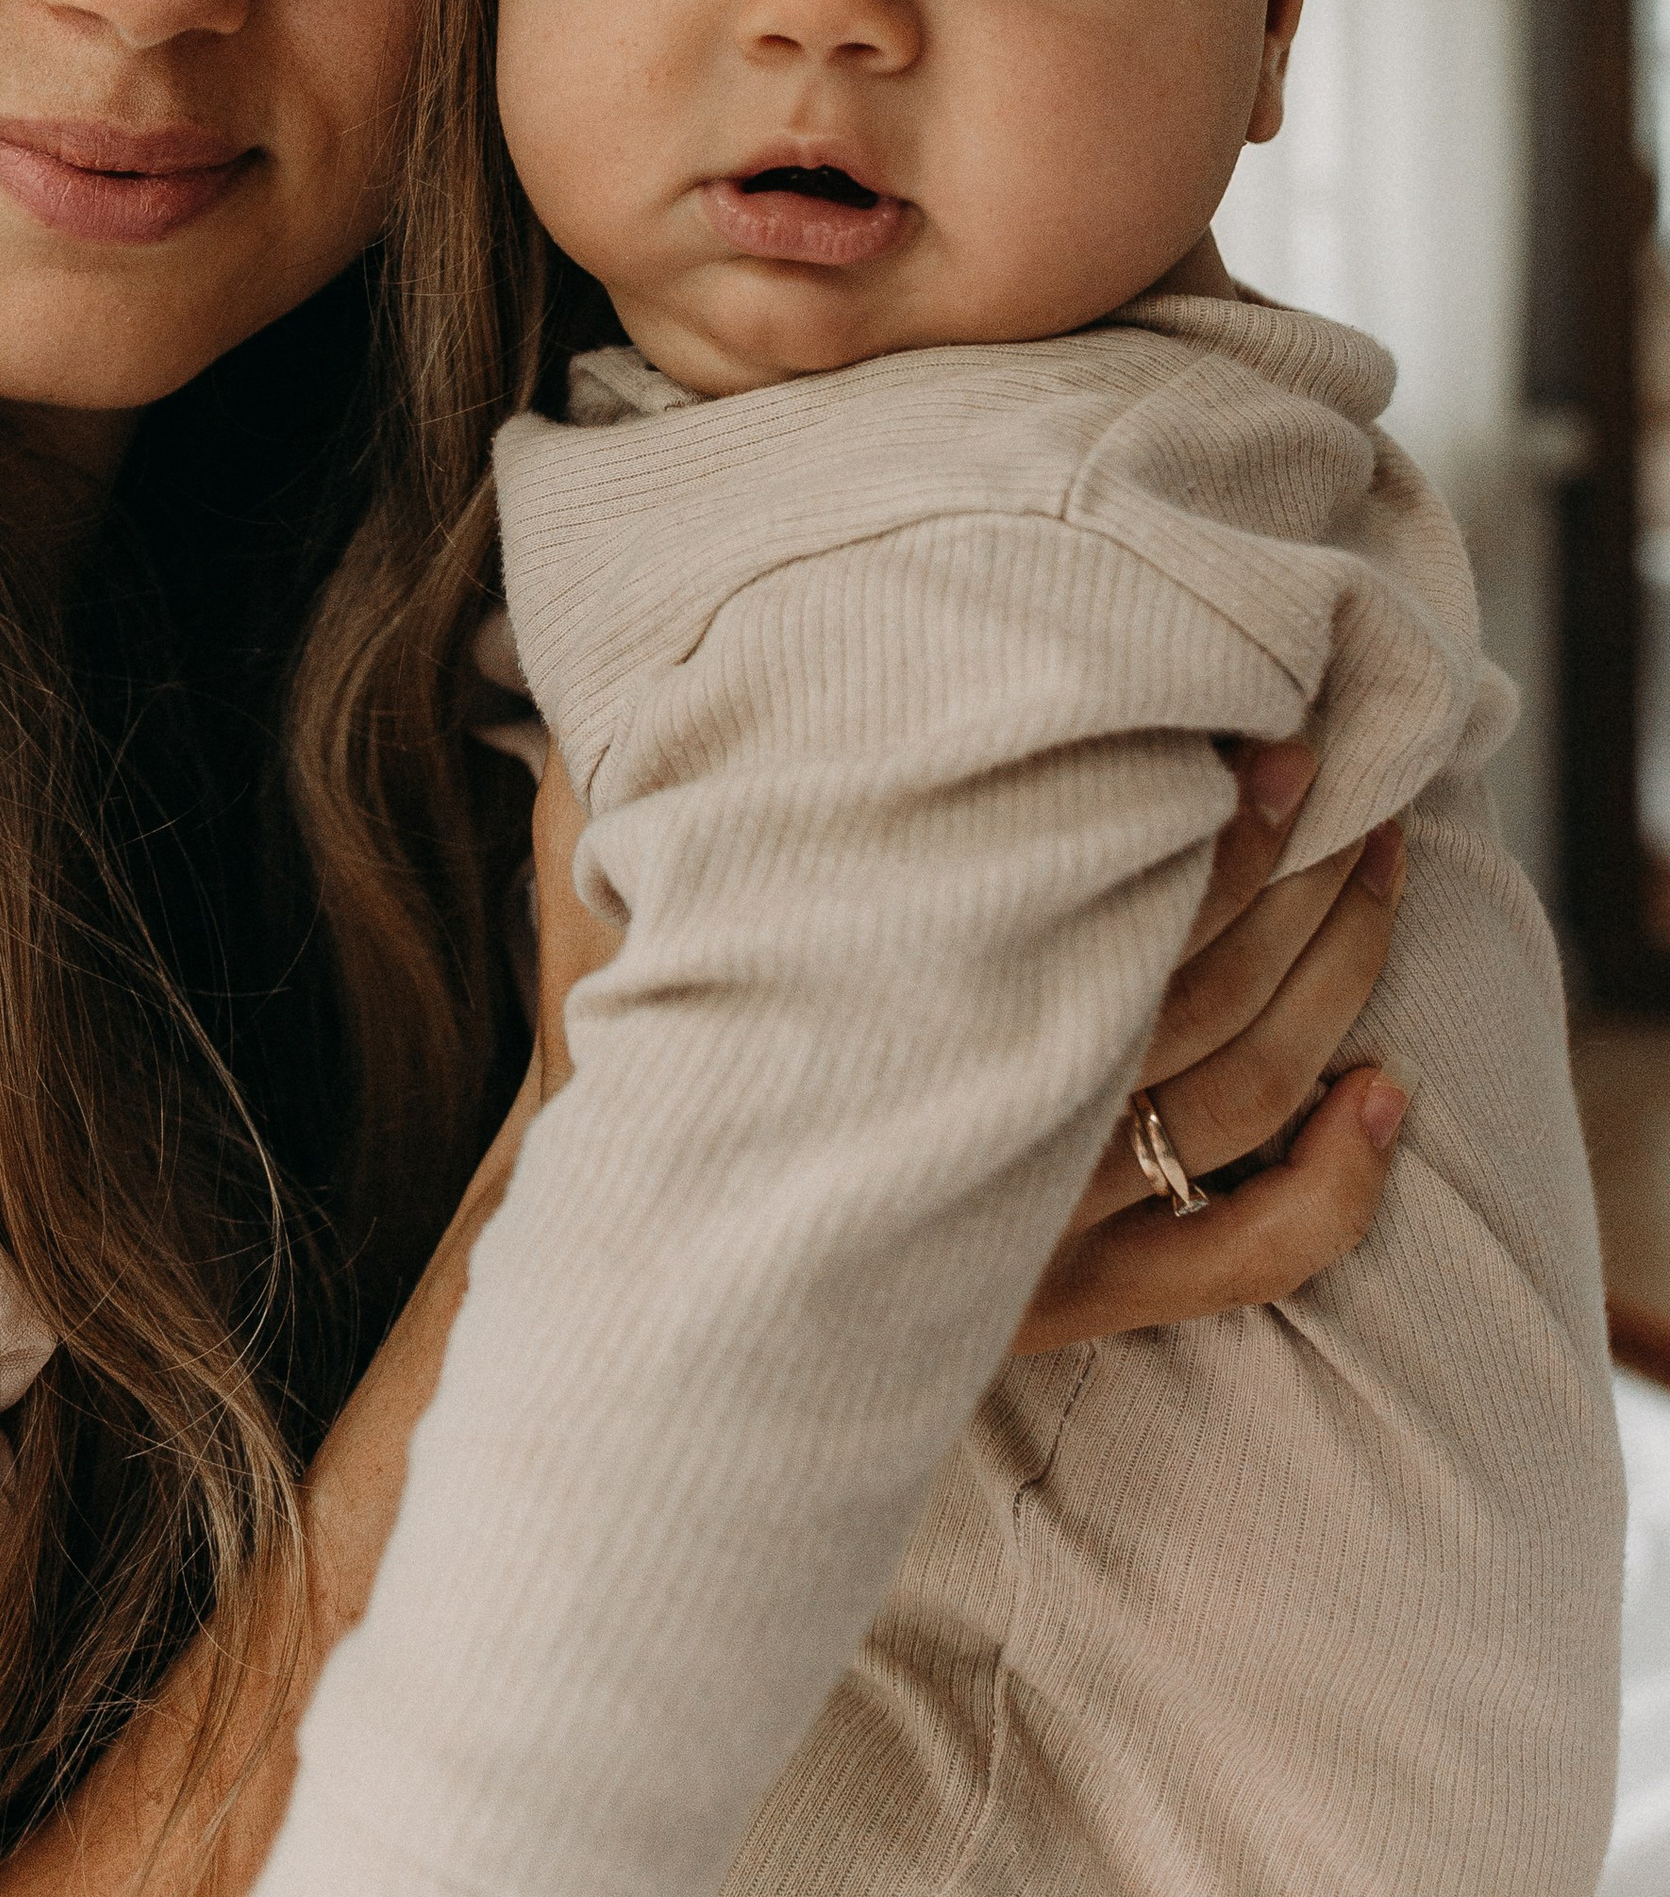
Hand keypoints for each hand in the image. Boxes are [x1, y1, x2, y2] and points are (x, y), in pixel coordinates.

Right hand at [522, 737, 1411, 1354]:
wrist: (613, 1292)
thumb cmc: (619, 1077)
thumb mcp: (604, 922)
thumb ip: (607, 797)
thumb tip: (603, 680)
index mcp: (903, 1017)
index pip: (1097, 899)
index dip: (1197, 815)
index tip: (1246, 730)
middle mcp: (996, 1128)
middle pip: (1200, 985)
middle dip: (1285, 867)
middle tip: (1324, 760)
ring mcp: (1043, 1230)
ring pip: (1241, 1093)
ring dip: (1334, 979)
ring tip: (1371, 864)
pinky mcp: (1069, 1305)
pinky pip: (1238, 1257)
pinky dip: (1332, 1189)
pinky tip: (1384, 1096)